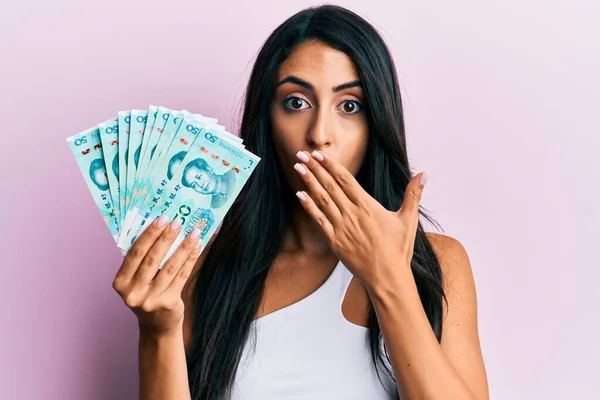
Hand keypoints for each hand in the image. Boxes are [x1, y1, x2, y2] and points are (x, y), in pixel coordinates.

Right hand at [112, 216, 202, 335]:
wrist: (156, 326)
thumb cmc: (147, 295)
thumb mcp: (137, 281)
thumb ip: (143, 260)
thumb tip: (162, 228)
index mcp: (120, 283)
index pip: (135, 254)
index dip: (149, 235)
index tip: (161, 219)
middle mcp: (133, 293)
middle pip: (152, 259)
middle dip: (166, 238)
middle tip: (178, 222)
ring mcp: (150, 300)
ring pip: (170, 267)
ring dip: (184, 247)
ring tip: (194, 232)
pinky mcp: (167, 303)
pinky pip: (182, 276)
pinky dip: (190, 259)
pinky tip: (197, 247)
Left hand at [293, 150, 427, 289]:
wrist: (387, 278)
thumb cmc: (399, 249)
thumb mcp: (409, 219)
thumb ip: (413, 194)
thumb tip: (424, 174)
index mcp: (368, 206)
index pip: (345, 179)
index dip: (330, 165)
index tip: (319, 154)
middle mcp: (352, 214)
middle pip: (330, 185)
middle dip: (315, 168)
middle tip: (302, 154)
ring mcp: (342, 228)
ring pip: (322, 200)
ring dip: (309, 182)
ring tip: (298, 168)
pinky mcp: (335, 241)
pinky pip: (318, 220)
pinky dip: (308, 206)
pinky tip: (299, 195)